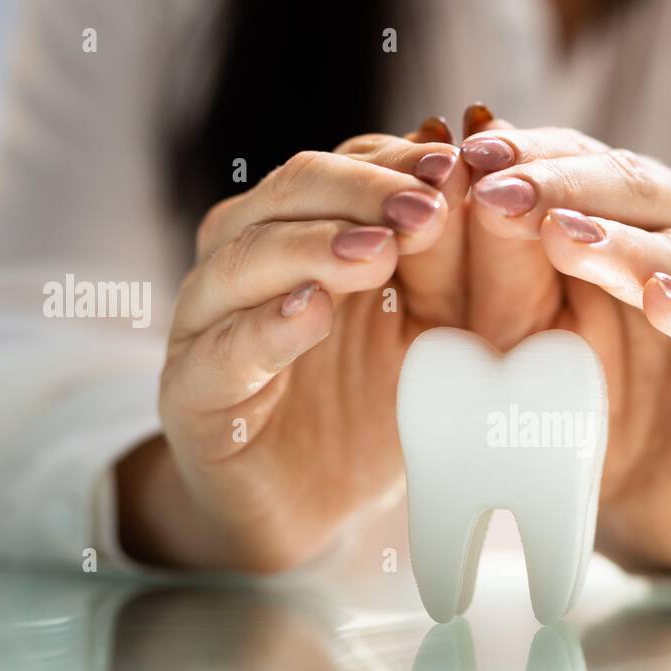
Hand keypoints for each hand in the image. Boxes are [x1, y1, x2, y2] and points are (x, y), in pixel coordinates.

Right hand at [117, 125, 472, 571]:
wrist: (308, 508)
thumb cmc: (371, 408)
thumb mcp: (430, 333)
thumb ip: (447, 271)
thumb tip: (479, 185)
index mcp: (306, 229)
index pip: (346, 167)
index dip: (399, 162)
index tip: (460, 165)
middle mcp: (247, 257)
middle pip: (292, 192)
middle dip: (364, 193)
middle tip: (428, 207)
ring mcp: (208, 322)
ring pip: (244, 258)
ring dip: (314, 247)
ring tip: (378, 251)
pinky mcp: (191, 392)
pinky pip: (222, 351)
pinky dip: (266, 327)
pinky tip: (311, 312)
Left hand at [461, 127, 670, 571]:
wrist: (652, 505)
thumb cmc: (589, 410)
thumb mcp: (532, 333)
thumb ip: (511, 266)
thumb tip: (470, 180)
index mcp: (652, 215)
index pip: (592, 163)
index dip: (532, 156)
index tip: (467, 155)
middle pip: (641, 192)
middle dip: (565, 188)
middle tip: (501, 191)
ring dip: (625, 245)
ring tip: (562, 238)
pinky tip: (661, 303)